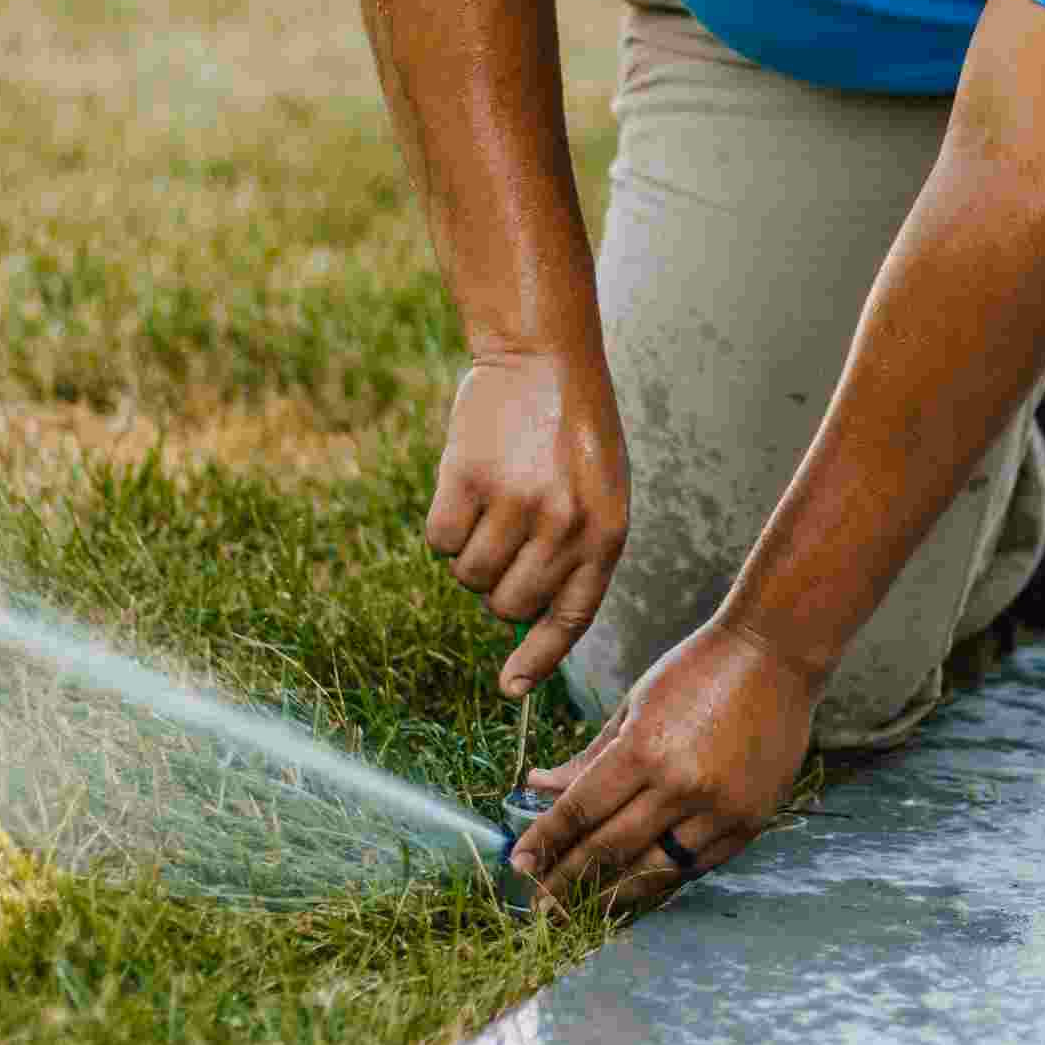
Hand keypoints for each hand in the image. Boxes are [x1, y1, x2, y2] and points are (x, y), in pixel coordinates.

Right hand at [427, 352, 629, 696]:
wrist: (543, 356)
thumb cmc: (573, 430)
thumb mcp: (603, 494)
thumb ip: (578, 554)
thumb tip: (530, 626)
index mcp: (606, 534)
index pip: (569, 620)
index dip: (537, 660)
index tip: (509, 688)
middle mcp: (564, 527)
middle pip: (506, 605)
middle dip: (496, 585)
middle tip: (502, 538)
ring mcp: (516, 504)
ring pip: (468, 576)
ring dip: (469, 552)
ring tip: (489, 503)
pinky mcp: (468, 479)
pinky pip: (439, 540)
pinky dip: (443, 525)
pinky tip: (464, 486)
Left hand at [508, 619, 816, 907]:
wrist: (776, 656)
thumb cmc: (698, 670)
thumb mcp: (634, 705)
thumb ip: (588, 755)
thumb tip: (537, 787)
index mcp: (646, 749)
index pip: (582, 810)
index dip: (545, 842)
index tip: (519, 865)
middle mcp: (683, 786)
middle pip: (611, 848)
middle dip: (568, 878)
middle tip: (539, 901)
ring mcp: (721, 808)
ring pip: (655, 870)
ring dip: (613, 894)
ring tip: (582, 908)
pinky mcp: (750, 822)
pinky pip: (697, 865)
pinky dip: (663, 878)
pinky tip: (636, 886)